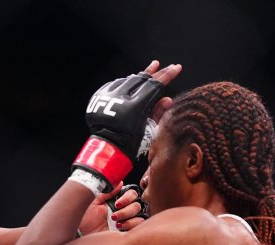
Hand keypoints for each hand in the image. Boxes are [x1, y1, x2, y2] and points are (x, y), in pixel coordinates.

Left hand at [72, 61, 181, 190]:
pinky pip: (113, 85)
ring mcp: (107, 97)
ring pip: (126, 80)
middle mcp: (120, 99)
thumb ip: (159, 112)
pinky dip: (123, 84)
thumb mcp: (149, 129)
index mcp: (134, 107)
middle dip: (153, 72)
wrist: (107, 148)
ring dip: (137, 78)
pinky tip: (129, 82)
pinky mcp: (98, 97)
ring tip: (146, 74)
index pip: (154, 85)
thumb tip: (167, 99)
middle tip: (160, 65)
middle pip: (140, 78)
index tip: (176, 68)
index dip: (167, 75)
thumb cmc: (131, 142)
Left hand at [78, 184, 148, 233]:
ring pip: (139, 216)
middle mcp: (121, 210)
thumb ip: (107, 192)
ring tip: (116, 223)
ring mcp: (124, 222)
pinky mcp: (124, 232)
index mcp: (114, 201)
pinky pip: (137, 227)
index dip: (128, 198)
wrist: (78, 234)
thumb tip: (119, 182)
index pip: (131, 194)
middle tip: (113, 216)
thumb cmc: (82, 218)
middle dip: (126, 210)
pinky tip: (118, 228)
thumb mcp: (93, 201)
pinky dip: (130, 226)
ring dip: (128, 218)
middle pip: (137, 205)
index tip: (117, 204)